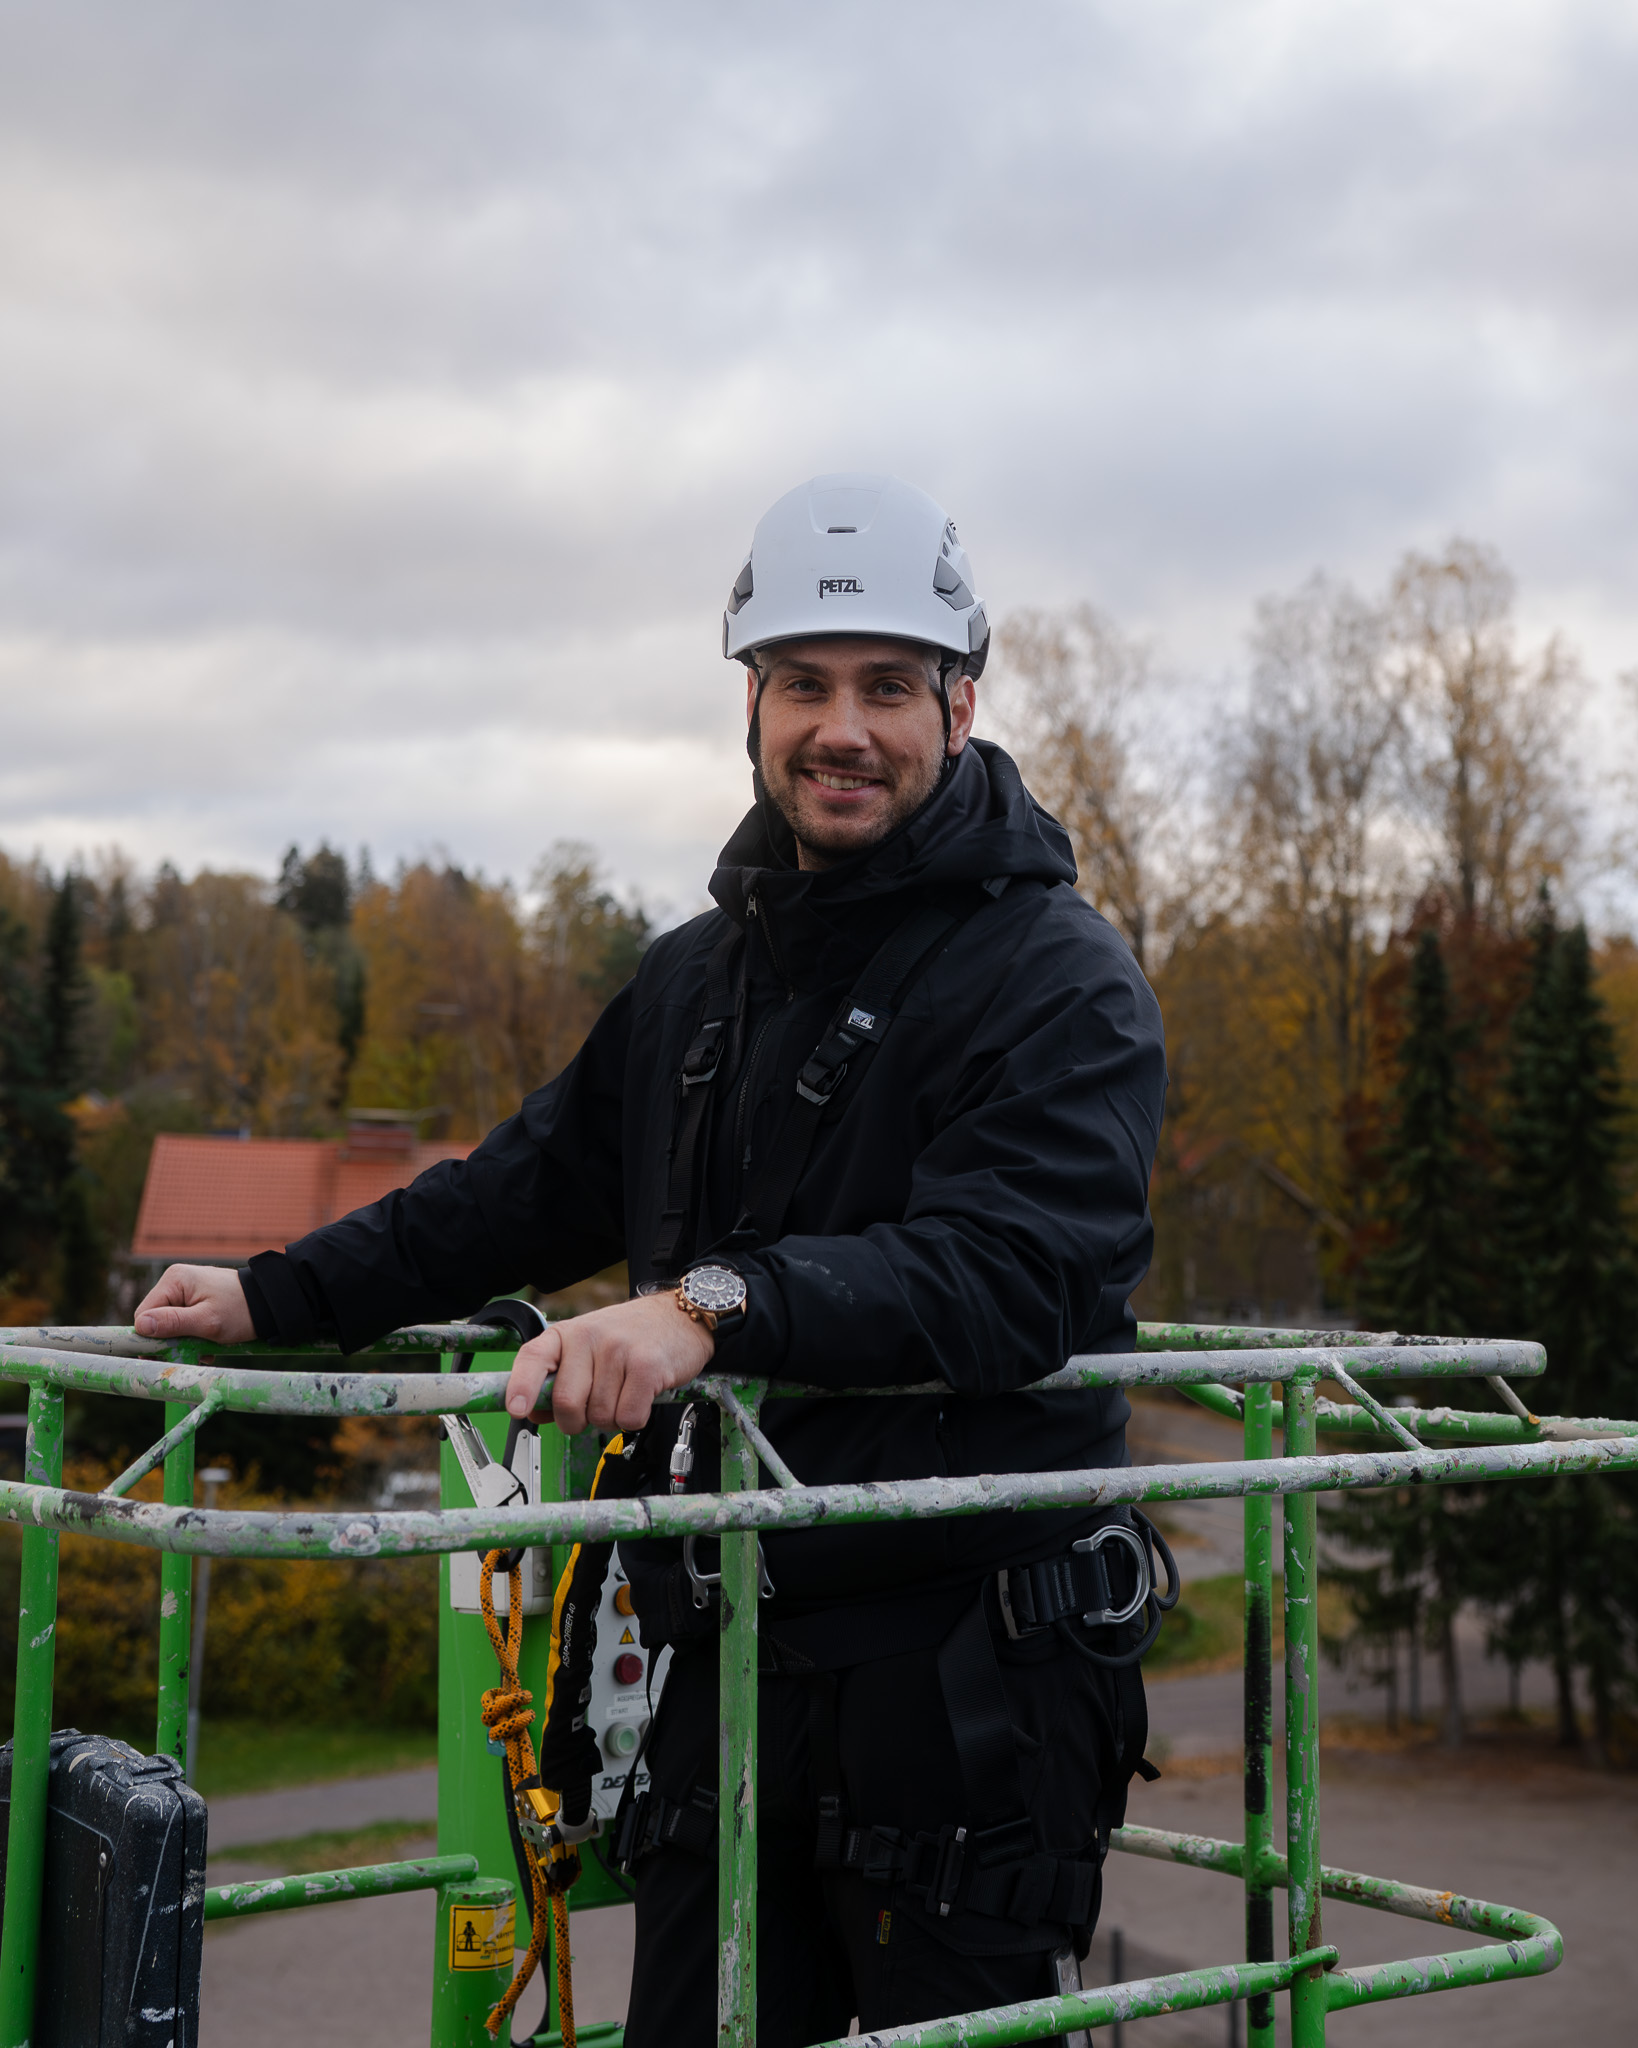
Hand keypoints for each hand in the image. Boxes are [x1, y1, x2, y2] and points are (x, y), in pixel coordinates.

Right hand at [134, 1265, 255, 1344]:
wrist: (270, 1305)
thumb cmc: (241, 1311)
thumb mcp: (206, 1322)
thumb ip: (173, 1324)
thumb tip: (140, 1326)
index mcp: (174, 1280)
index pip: (144, 1314)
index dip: (151, 1337)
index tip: (164, 1355)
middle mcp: (176, 1281)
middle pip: (155, 1320)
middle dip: (170, 1341)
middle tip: (190, 1355)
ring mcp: (185, 1290)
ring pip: (169, 1324)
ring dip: (182, 1342)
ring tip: (203, 1351)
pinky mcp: (194, 1300)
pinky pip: (182, 1322)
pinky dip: (191, 1337)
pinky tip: (206, 1347)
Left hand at [505, 1293, 713, 1435]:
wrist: (681, 1316)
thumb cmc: (632, 1336)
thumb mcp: (588, 1348)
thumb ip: (560, 1379)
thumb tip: (536, 1412)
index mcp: (568, 1333)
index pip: (533, 1357)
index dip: (520, 1387)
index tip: (517, 1409)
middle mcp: (590, 1337)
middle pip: (566, 1402)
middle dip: (576, 1421)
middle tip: (591, 1412)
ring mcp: (619, 1350)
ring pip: (600, 1416)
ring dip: (611, 1419)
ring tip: (623, 1395)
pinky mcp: (647, 1367)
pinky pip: (629, 1417)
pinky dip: (634, 1419)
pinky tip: (641, 1397)